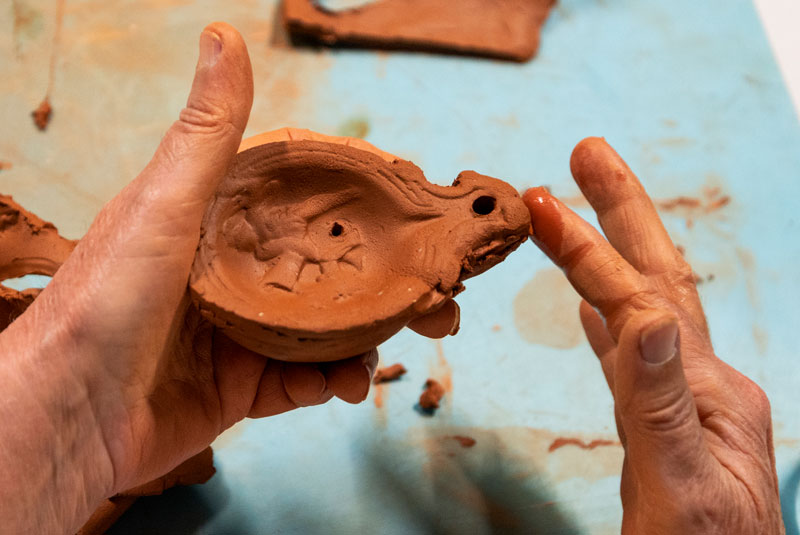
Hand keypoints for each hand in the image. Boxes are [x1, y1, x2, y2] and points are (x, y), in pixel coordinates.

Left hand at [0, 23, 454, 532]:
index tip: (408, 201)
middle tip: (433, 286)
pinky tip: (351, 382)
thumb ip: (206, 133)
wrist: (68, 418)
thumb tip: (225, 35)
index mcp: (218, 225)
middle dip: (381, 277)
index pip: (301, 201)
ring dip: (372, 332)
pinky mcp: (244, 388)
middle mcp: (236, 276)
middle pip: (327, 268)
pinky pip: (307, 380)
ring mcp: (243, 333)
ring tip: (408, 336)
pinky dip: (337, 380)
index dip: (355, 199)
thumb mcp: (164, 205)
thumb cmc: (104, 299)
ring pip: (327, 327)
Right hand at [523, 138, 782, 533]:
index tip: (544, 202)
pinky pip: (630, 356)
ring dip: (608, 255)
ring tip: (577, 216)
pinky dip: (606, 321)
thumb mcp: (685, 490)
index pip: (640, 302)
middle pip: (658, 279)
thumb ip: (661, 404)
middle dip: (622, 212)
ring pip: (640, 308)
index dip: (589, 249)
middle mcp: (700, 387)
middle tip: (588, 154)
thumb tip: (649, 315)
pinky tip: (593, 310)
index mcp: (706, 396)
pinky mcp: (662, 430)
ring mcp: (684, 406)